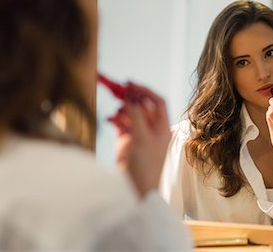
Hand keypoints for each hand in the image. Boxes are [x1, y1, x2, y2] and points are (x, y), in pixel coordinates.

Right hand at [108, 83, 170, 197]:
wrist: (135, 188)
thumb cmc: (145, 166)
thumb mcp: (142, 138)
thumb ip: (137, 116)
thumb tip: (131, 97)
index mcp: (162, 127)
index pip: (157, 101)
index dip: (145, 91)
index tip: (131, 84)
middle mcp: (151, 128)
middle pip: (141, 105)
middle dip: (130, 98)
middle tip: (116, 90)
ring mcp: (138, 133)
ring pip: (130, 113)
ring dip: (122, 109)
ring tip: (115, 112)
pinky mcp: (126, 140)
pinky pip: (120, 123)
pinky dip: (115, 119)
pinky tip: (110, 120)